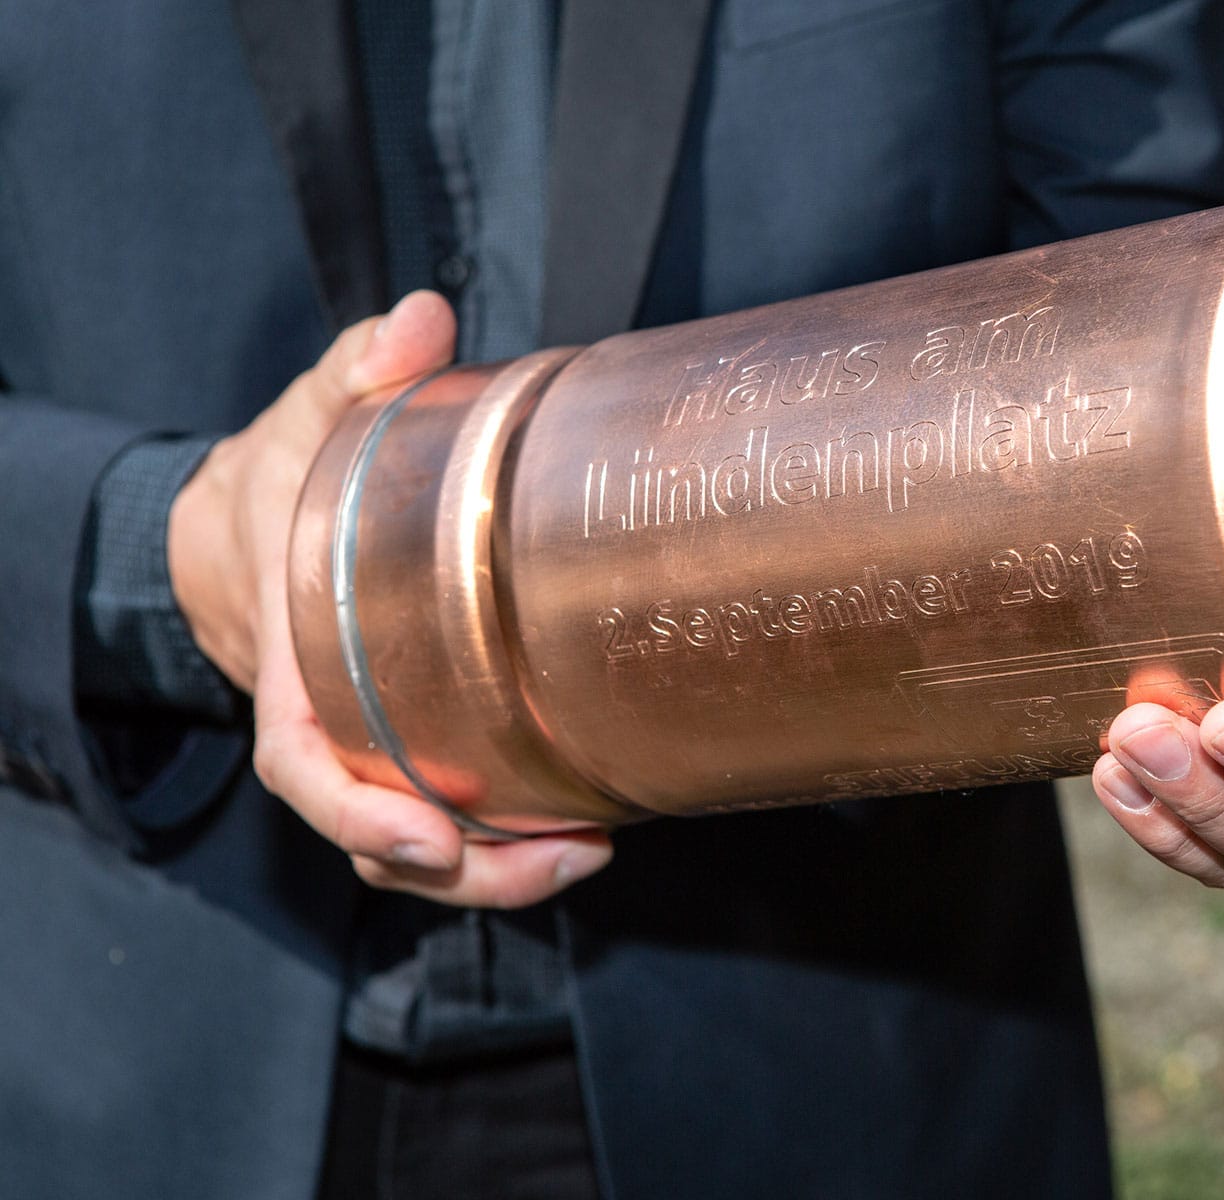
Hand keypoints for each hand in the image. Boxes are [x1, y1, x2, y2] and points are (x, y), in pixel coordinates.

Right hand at [168, 291, 611, 907]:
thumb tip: (421, 319)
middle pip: (378, 840)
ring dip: (501, 868)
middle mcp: (333, 725)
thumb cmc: (277, 480)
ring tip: (587, 851)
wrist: (249, 527)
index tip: (426, 842)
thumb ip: (356, 369)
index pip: (303, 766)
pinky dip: (507, 837)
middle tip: (564, 857)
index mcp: (292, 666)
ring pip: (420, 849)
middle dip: (466, 871)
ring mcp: (375, 745)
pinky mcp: (416, 746)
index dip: (358, 815)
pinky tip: (582, 821)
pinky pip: (450, 815)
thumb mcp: (304, 416)